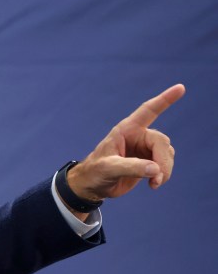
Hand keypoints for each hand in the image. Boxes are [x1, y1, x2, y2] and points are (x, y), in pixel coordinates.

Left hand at [68, 84, 184, 201]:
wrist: (93, 186)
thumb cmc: (95, 172)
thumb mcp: (109, 168)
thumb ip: (131, 167)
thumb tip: (156, 169)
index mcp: (126, 130)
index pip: (148, 111)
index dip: (165, 100)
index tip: (180, 87)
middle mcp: (138, 136)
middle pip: (162, 142)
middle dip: (163, 161)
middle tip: (157, 178)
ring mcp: (145, 149)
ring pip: (167, 154)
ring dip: (165, 169)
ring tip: (154, 184)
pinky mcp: (149, 161)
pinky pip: (165, 164)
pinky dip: (164, 175)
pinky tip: (153, 184)